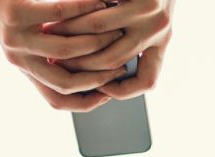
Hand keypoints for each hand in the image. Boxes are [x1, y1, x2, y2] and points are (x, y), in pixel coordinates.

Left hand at [0, 0, 131, 110]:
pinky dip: (85, 8)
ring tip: (116, 33)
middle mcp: (18, 59)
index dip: (86, 103)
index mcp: (26, 68)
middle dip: (98, 77)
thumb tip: (96, 69)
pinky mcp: (16, 13)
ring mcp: (15, 38)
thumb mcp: (34, 38)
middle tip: (121, 64)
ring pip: (65, 50)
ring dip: (97, 43)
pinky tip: (100, 3)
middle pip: (64, 83)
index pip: (57, 100)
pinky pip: (59, 13)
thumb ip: (57, 53)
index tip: (109, 94)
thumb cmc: (17, 7)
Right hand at [47, 0, 173, 99]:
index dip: (123, 91)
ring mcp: (148, 9)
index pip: (147, 80)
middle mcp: (159, 28)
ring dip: (71, 34)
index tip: (101, 89)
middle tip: (58, 61)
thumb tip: (99, 68)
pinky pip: (98, 8)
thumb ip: (133, 40)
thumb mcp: (148, 17)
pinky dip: (78, 12)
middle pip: (113, 59)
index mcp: (162, 40)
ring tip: (53, 35)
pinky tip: (63, 14)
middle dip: (80, 63)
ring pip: (99, 31)